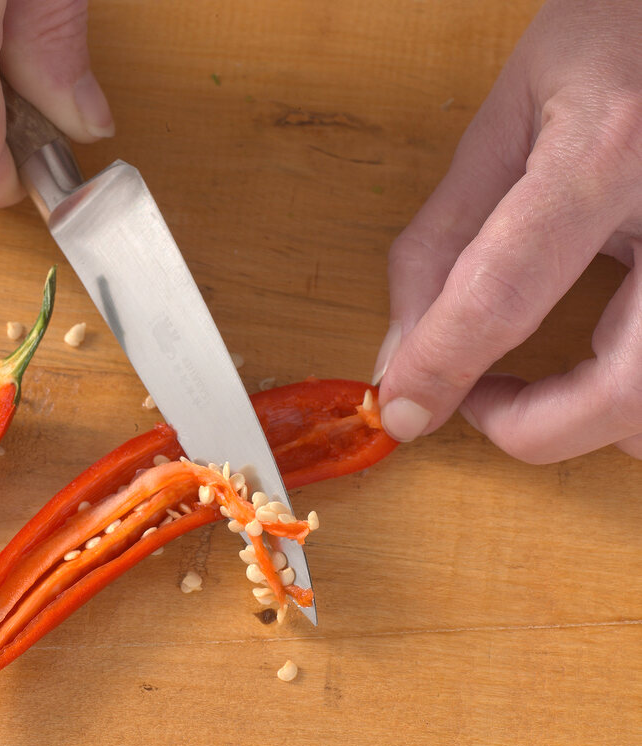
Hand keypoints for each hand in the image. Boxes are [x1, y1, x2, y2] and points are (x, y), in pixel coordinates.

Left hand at [373, 0, 641, 462]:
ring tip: (549, 379)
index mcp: (608, 152)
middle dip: (539, 430)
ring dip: (600, 422)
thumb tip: (402, 349)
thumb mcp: (508, 121)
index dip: (440, 366)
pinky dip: (634, 397)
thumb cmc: (616, 36)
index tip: (404, 406)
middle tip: (487, 406)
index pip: (502, 295)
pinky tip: (608, 358)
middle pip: (625, 391)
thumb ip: (444, 240)